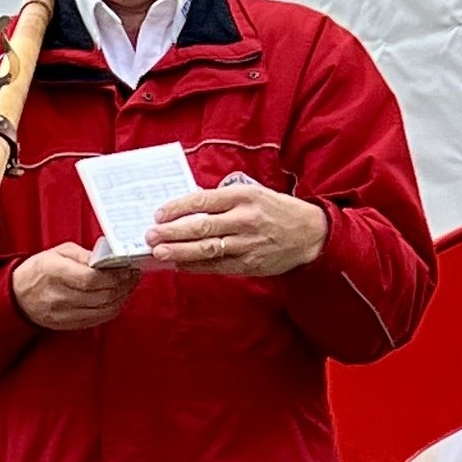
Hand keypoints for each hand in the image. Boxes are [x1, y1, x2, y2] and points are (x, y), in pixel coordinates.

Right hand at [11, 243, 140, 331]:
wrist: (17, 296)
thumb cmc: (39, 270)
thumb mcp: (59, 252)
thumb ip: (85, 255)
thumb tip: (110, 260)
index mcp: (54, 272)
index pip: (91, 279)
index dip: (114, 275)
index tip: (127, 268)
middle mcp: (58, 296)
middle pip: (101, 295)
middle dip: (124, 285)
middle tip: (134, 275)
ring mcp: (62, 314)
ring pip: (103, 310)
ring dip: (121, 298)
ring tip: (128, 286)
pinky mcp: (67, 325)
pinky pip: (97, 319)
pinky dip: (112, 308)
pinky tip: (117, 298)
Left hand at [147, 181, 328, 276]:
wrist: (310, 233)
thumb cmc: (276, 210)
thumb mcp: (254, 194)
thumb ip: (224, 200)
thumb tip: (187, 209)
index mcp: (244, 196)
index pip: (203, 200)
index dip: (178, 208)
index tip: (159, 214)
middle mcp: (245, 219)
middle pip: (201, 226)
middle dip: (172, 232)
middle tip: (150, 236)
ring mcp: (247, 243)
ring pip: (207, 249)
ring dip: (179, 252)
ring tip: (158, 252)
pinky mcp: (250, 264)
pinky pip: (217, 266)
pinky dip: (196, 266)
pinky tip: (179, 265)